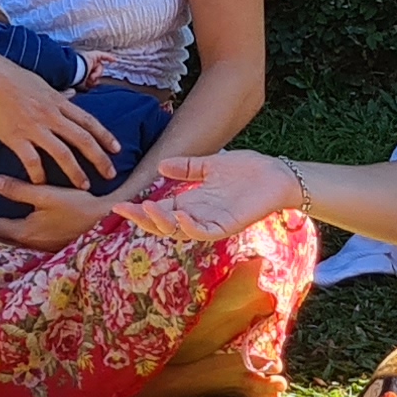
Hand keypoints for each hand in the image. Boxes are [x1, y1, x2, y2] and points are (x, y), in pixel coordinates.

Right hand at [0, 49, 122, 188]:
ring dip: (75, 171)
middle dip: (99, 158)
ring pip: (62, 153)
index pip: (89, 121)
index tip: (117, 150)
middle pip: (82, 139)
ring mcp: (33, 126)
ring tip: (83, 186)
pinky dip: (39, 174)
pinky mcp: (14, 136)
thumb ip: (58, 94)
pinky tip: (42, 184)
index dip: (105, 137)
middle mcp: (50, 114)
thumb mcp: (41, 83)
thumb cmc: (10, 77)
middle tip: (110, 174)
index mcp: (58, 101)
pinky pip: (31, 160)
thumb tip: (72, 95)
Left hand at [0, 177, 128, 250]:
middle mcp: (32, 243)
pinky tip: (20, 228)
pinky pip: (27, 241)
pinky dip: (16, 234)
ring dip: (2, 232)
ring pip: (14, 242)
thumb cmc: (78, 206)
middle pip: (3, 238)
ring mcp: (44, 247)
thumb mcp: (47, 194)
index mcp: (26, 231)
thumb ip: (19, 189)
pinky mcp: (54, 245)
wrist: (107, 221)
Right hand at [116, 153, 303, 244]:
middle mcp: (199, 216)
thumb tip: (161, 166)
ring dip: (161, 223)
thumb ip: (188, 167)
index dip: (140, 211)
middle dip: (142, 219)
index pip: (160, 212)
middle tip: (124, 209)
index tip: (120, 204)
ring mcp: (212, 222)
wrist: (276, 174)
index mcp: (193, 203)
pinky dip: (189, 226)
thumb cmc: (247, 170)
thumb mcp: (211, 165)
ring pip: (179, 232)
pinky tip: (177, 215)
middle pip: (164, 225)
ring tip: (145, 208)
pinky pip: (204, 232)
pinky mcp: (227, 226)